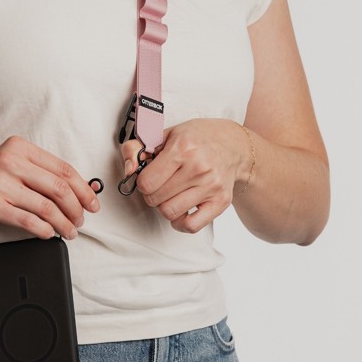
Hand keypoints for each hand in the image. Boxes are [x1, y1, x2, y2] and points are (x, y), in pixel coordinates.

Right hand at [0, 135, 99, 239]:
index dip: (84, 189)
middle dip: (76, 208)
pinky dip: (45, 231)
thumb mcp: (9, 165)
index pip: (63, 169)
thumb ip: (38, 173)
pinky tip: (49, 234)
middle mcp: (9, 162)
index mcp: (19, 148)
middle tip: (80, 221)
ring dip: (64, 224)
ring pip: (47, 207)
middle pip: (59, 188)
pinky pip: (28, 221)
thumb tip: (78, 190)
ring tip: (68, 232)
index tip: (92, 203)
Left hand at [120, 118, 248, 233]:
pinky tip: (182, 210)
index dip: (143, 181)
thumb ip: (137, 148)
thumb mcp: (164, 135)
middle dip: (152, 193)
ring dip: (165, 206)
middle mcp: (199, 168)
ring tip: (172, 194)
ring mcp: (211, 186)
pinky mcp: (220, 202)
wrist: (232, 145)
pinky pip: (191, 226)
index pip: (146, 182)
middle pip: (155, 199)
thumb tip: (128, 169)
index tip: (150, 175)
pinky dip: (181, 222)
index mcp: (183, 148)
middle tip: (161, 183)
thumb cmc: (197, 140)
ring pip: (170, 213)